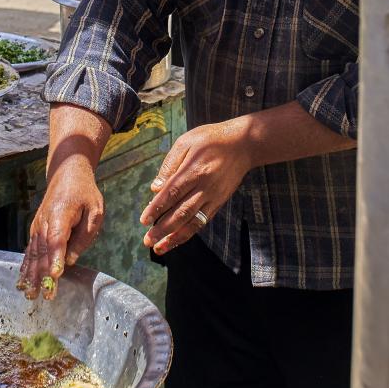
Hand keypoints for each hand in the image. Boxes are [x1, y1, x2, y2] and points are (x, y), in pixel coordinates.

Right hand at [17, 165, 103, 300]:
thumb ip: (85, 235)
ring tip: (30, 294)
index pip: (57, 239)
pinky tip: (24, 281)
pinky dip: (26, 266)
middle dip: (43, 275)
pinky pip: (29, 250)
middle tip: (45, 296)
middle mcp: (45, 221)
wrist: (66, 174)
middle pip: (43, 251)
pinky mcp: (35, 230)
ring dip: (32, 275)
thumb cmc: (84, 193)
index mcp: (61, 214)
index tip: (55, 276)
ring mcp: (37, 226)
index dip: (55, 258)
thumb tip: (71, 259)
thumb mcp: (95, 210)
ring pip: (33, 253)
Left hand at [140, 120, 253, 254]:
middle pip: (181, 212)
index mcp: (194, 170)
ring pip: (193, 222)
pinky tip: (177, 239)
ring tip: (159, 248)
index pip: (172, 193)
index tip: (143, 220)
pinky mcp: (219, 202)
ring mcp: (214, 196)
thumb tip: (156, 188)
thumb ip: (170, 164)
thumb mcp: (186, 141)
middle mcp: (204, 187)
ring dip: (175, 237)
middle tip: (147, 241)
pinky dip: (189, 232)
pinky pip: (203, 221)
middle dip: (162, 229)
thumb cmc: (211, 139)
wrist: (244, 144)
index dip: (157, 208)